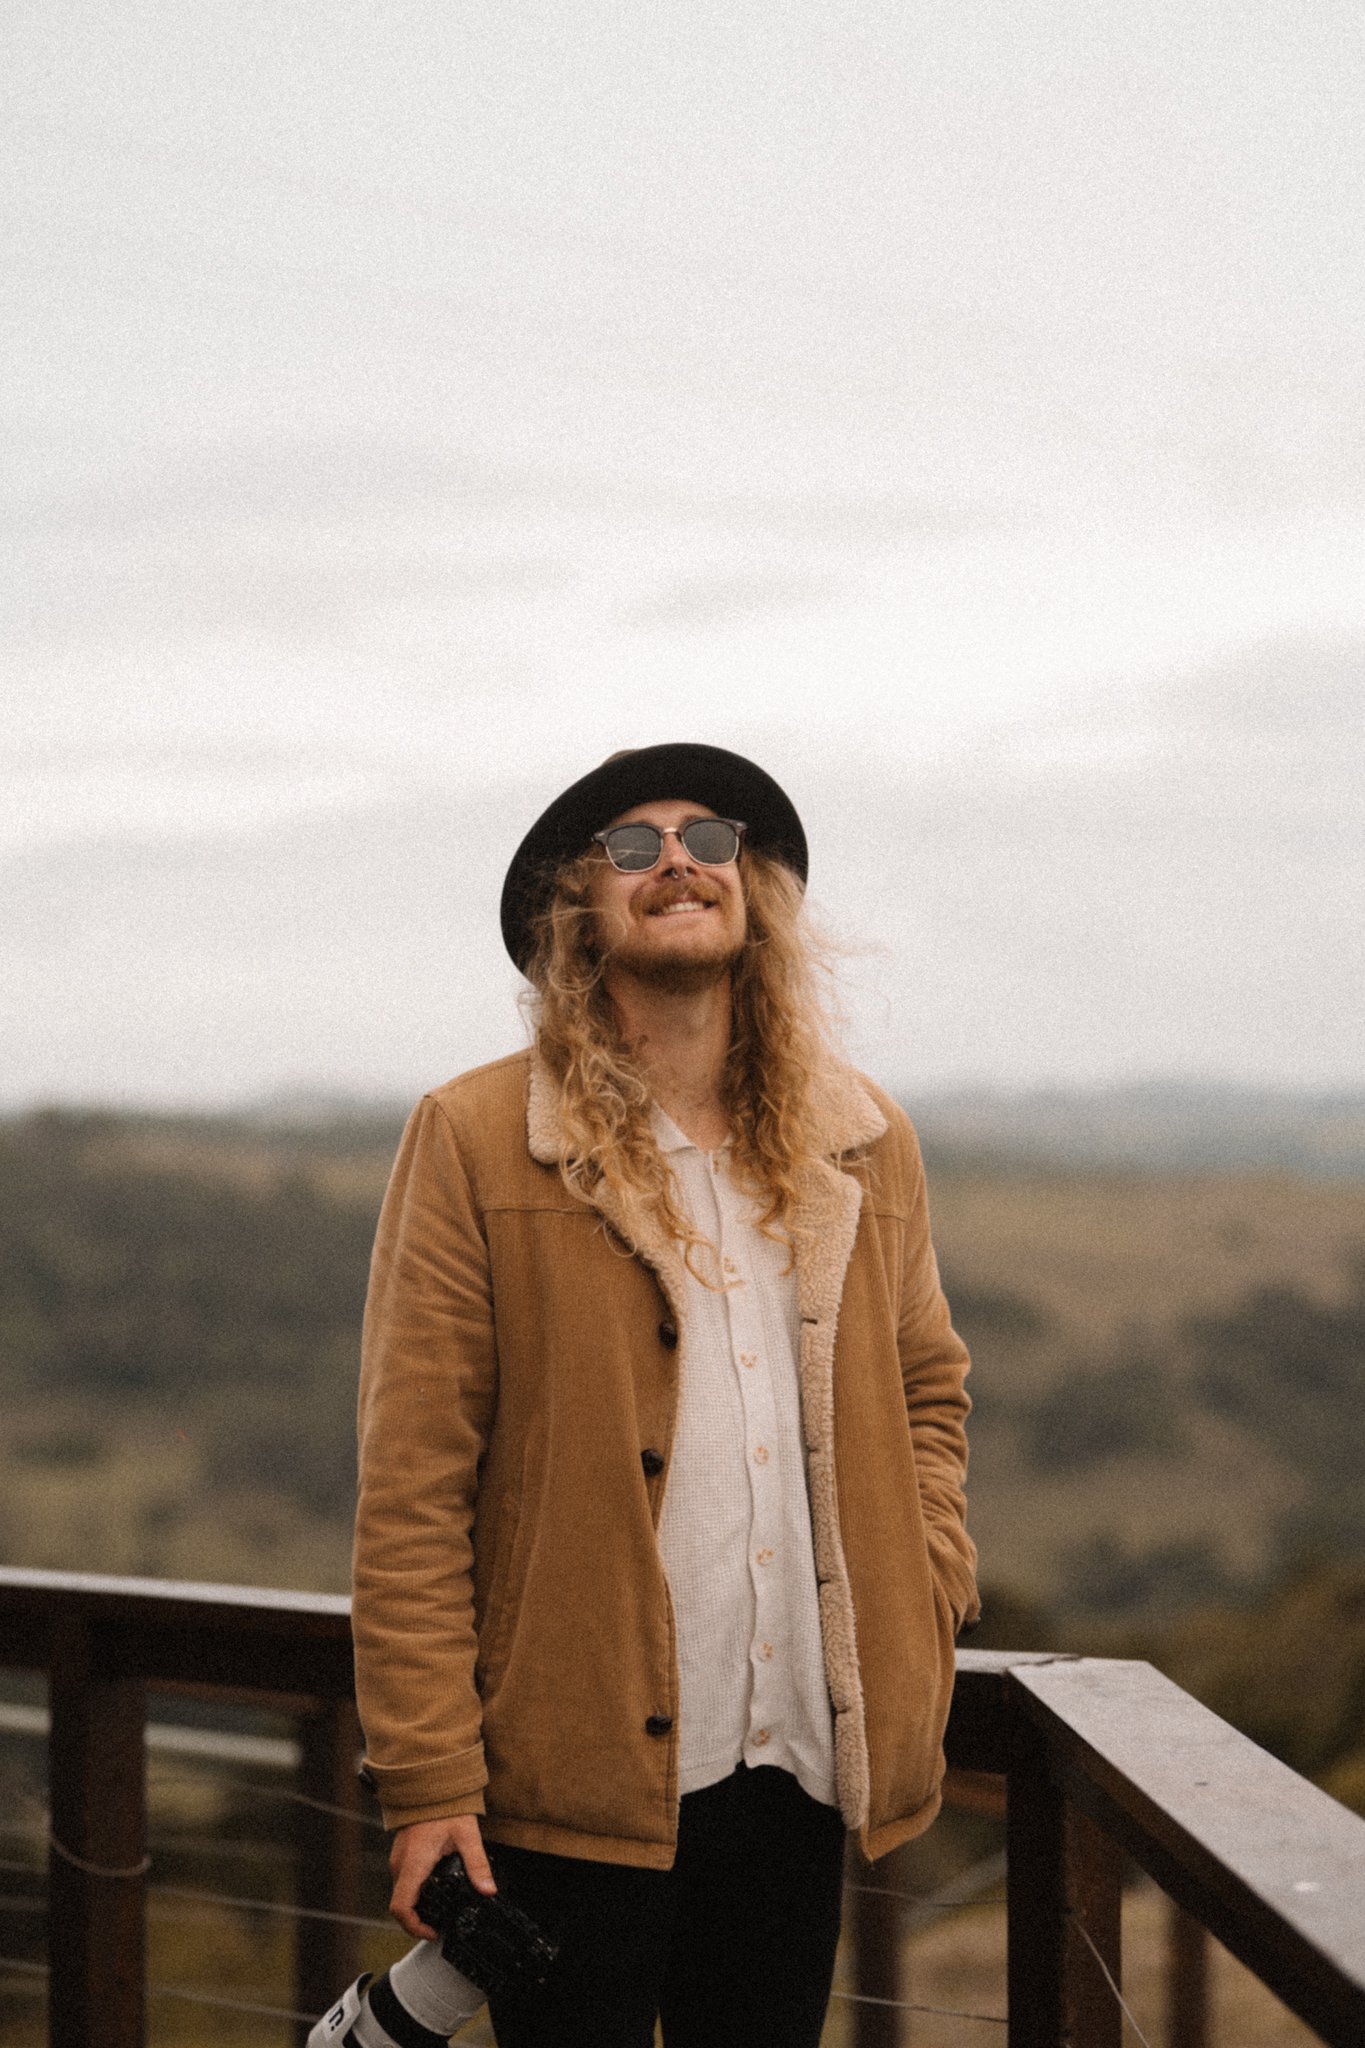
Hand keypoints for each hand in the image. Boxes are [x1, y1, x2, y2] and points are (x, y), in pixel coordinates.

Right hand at [388, 1813, 495, 1939]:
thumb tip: (488, 1890)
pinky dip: (417, 1891)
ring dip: (419, 1905)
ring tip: (443, 1906)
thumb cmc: (445, 1805)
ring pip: (402, 1893)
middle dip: (420, 1919)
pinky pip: (405, 1881)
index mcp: (414, 1863)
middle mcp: (401, 1864)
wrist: (429, 1782)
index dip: (414, 1927)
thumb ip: (477, 1864)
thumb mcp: (467, 1835)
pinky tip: (437, 1887)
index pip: (401, 1907)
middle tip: (443, 1922)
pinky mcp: (402, 1855)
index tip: (433, 1932)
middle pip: (401, 1904)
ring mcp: (399, 1859)